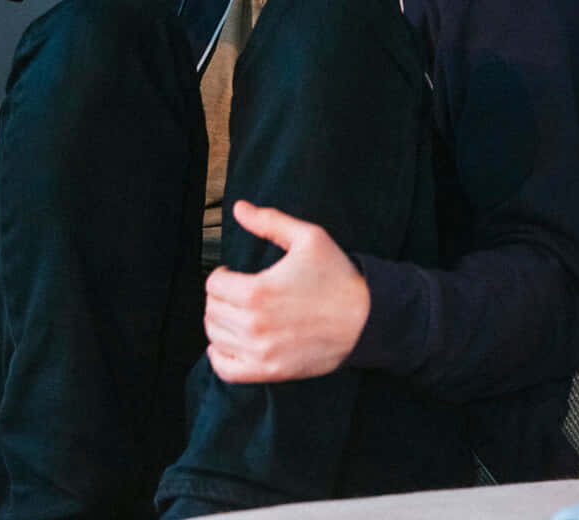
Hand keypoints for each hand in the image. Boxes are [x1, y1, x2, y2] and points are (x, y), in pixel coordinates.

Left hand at [203, 200, 369, 383]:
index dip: (222, 274)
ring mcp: (261, 352)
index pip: (213, 284)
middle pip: (212, 310)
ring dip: (220, 322)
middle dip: (220, 297)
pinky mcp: (269, 372)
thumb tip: (239, 208)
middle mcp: (254, 325)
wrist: (366, 319)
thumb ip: (270, 221)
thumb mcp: (309, 238)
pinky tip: (231, 341)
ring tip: (236, 313)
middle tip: (236, 292)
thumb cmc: (338, 277)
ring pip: (215, 336)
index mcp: (257, 291)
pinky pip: (225, 369)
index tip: (233, 273)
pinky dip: (219, 356)